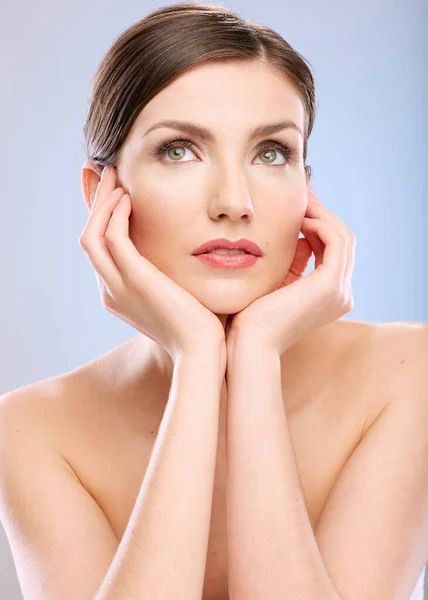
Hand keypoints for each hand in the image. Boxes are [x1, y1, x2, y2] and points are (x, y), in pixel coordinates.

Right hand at [79, 165, 226, 363]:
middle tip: (107, 173)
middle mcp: (110, 290)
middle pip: (90, 236)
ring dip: (102, 202)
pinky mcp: (133, 280)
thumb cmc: (199, 323)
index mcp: (119, 293)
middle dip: (96, 202)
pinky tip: (129, 197)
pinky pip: (112, 238)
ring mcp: (117, 286)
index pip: (101, 247)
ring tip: (116, 177)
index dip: (102, 215)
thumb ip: (169, 270)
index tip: (112, 189)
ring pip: (93, 234)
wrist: (204, 350)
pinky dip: (115, 214)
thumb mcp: (178, 291)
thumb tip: (184, 249)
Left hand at [225, 188, 355, 355]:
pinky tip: (299, 219)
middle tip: (301, 196)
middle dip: (322, 215)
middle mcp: (342, 294)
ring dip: (321, 215)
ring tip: (299, 202)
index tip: (296, 207)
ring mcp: (340, 291)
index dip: (318, 224)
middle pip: (342, 241)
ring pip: (342, 238)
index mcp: (330, 296)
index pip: (333, 250)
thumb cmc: (251, 318)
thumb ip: (291, 261)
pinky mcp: (331, 285)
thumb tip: (296, 235)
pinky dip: (320, 224)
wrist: (248, 344)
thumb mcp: (275, 282)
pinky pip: (336, 240)